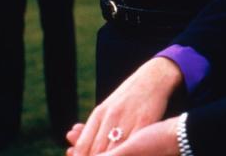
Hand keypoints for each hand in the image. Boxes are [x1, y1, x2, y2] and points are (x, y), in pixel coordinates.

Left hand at [68, 58, 183, 155]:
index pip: (83, 145)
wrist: (154, 77)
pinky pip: (132, 143)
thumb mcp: (107, 108)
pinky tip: (126, 154)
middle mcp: (111, 116)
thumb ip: (92, 126)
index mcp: (99, 113)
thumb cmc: (128, 96)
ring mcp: (128, 118)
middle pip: (96, 150)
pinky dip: (126, 152)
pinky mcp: (145, 121)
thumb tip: (71, 138)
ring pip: (113, 150)